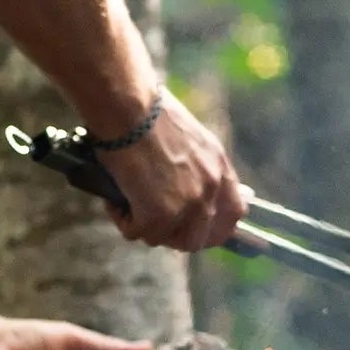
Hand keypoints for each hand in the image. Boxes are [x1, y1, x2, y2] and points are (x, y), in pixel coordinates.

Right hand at [100, 92, 249, 251]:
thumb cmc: (150, 114)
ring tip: (129, 205)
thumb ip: (198, 166)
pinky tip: (115, 200)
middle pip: (198, 238)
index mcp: (220, 168)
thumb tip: (184, 184)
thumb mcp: (191, 139)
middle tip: (152, 221)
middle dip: (173, 235)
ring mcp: (187, 205)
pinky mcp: (158, 215)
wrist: (131, 110)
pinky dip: (123, 219)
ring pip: (167, 240)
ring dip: (146, 228)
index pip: (234, 214)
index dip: (214, 228)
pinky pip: (138, 233)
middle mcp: (210, 190)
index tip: (196, 227)